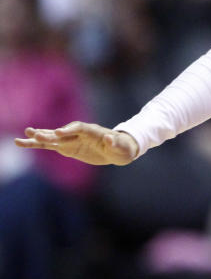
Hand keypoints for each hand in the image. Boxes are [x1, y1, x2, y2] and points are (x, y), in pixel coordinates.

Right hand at [15, 121, 138, 165]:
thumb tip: (109, 138)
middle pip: (62, 132)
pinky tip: (24, 143)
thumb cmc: (122, 148)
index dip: (68, 130)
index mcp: (93, 131)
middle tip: (33, 133)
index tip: (58, 133)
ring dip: (38, 139)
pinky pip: (51, 146)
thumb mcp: (121, 147)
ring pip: (53, 139)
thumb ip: (114, 143)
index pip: (79, 128)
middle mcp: (79, 134)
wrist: (119, 150)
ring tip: (20, 139)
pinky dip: (39, 145)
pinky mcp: (68, 147)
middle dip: (49, 133)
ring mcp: (72, 140)